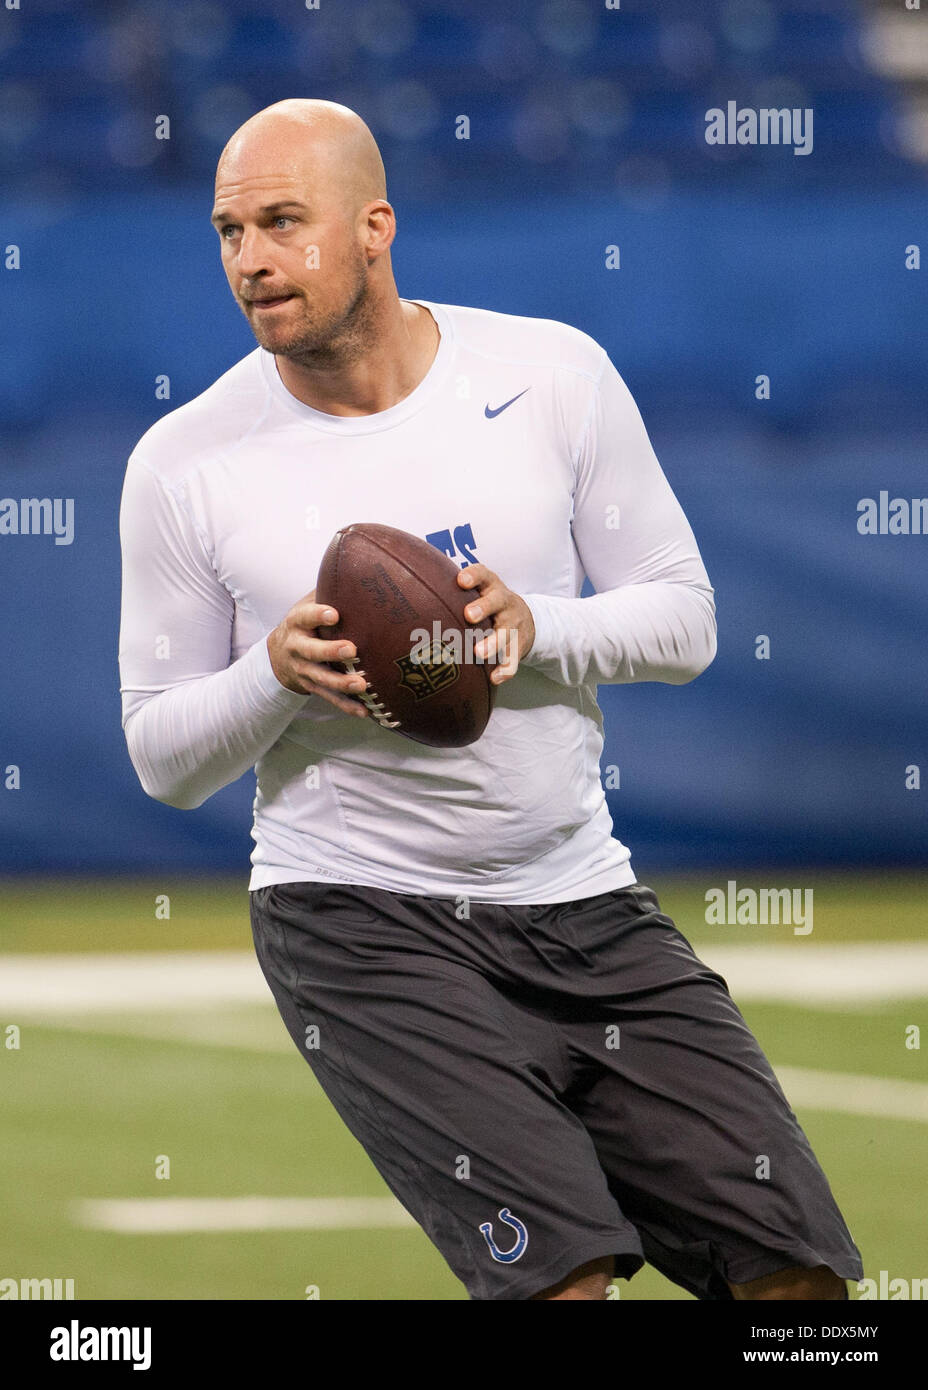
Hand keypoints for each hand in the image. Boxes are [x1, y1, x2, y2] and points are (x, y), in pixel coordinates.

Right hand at [267, 590, 368, 716]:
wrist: (279, 655)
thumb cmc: (306, 623)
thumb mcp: (308, 603)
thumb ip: (327, 591)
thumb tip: (359, 569)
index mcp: (297, 623)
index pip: (305, 616)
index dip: (317, 615)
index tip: (334, 613)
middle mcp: (297, 648)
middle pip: (311, 651)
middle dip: (330, 651)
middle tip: (351, 649)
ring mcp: (304, 670)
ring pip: (322, 679)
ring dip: (342, 683)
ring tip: (362, 685)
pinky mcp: (312, 687)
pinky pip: (330, 698)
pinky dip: (347, 706)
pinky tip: (366, 711)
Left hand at [457, 564, 534, 684]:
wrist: (526, 619)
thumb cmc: (488, 604)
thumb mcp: (479, 591)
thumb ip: (453, 591)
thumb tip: (410, 591)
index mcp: (490, 586)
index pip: (484, 574)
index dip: (474, 576)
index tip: (461, 581)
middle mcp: (504, 602)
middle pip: (497, 601)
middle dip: (483, 607)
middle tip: (469, 615)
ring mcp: (514, 624)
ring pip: (506, 632)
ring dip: (493, 643)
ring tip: (479, 653)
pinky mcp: (520, 644)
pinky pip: (514, 659)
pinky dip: (505, 670)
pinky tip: (493, 678)